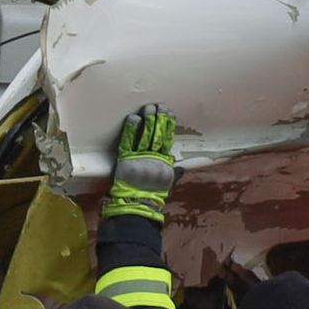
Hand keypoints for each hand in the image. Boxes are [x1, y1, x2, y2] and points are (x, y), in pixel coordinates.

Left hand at [107, 105, 178, 219]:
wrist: (137, 203)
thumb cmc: (153, 194)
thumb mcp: (167, 183)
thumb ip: (174, 173)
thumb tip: (182, 168)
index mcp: (163, 161)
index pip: (167, 138)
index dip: (169, 125)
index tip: (170, 113)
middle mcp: (153, 156)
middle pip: (157, 133)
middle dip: (159, 118)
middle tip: (159, 105)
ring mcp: (139, 156)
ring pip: (144, 135)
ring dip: (147, 120)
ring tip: (148, 107)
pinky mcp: (125, 158)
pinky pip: (128, 141)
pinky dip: (131, 129)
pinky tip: (133, 118)